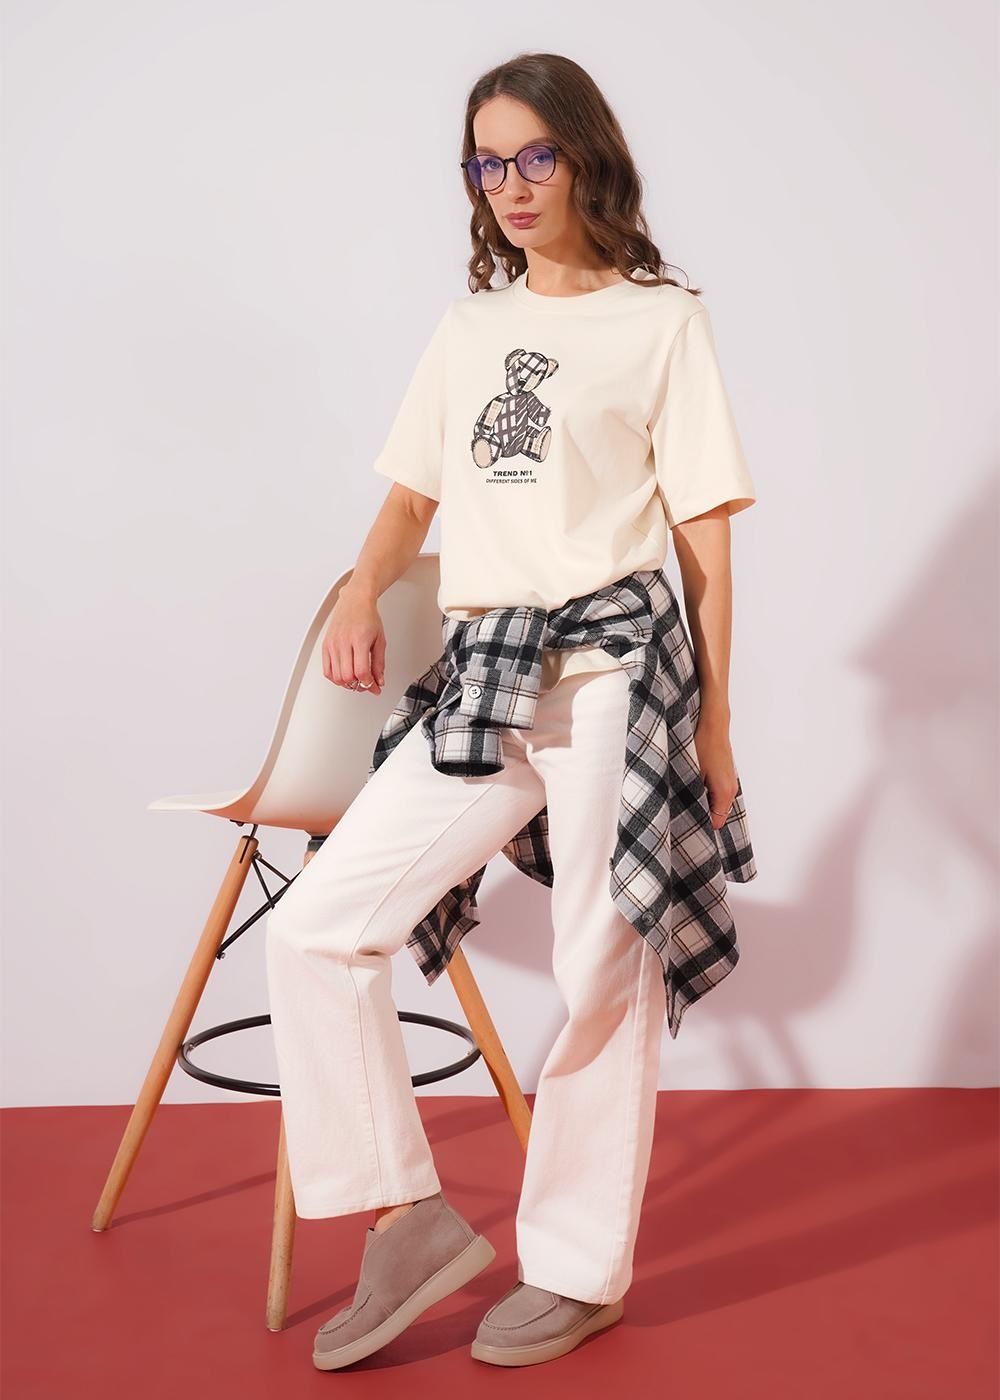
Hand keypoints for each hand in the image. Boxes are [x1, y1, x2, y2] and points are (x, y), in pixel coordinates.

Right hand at [322, 584, 385, 695]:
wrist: (354, 601)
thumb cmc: (368, 617)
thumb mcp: (380, 640)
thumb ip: (379, 663)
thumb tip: (379, 681)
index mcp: (359, 640)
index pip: (361, 672)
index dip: (368, 684)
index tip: (374, 687)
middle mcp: (343, 642)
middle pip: (347, 677)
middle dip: (359, 686)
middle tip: (366, 684)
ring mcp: (333, 644)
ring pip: (336, 676)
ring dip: (347, 684)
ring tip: (356, 680)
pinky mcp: (326, 645)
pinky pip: (326, 670)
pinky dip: (335, 678)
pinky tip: (344, 676)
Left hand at [692, 710, 739, 829]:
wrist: (713, 724)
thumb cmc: (702, 745)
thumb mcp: (692, 773)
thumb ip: (692, 796)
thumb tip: (684, 811)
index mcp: (725, 793)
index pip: (716, 822)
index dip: (701, 824)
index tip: (686, 822)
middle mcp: (732, 790)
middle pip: (718, 814)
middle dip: (702, 814)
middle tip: (683, 810)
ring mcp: (731, 782)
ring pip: (718, 803)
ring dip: (704, 803)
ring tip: (687, 796)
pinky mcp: (726, 775)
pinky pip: (718, 793)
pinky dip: (707, 793)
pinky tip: (694, 785)